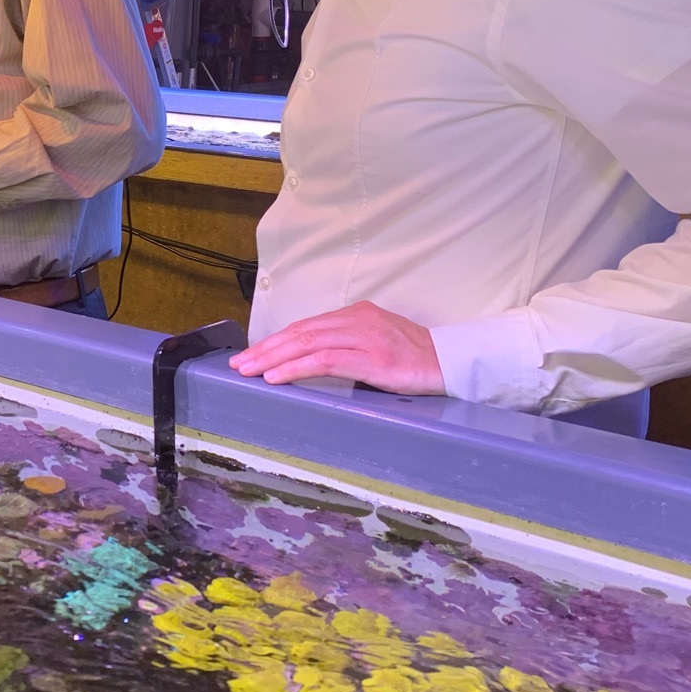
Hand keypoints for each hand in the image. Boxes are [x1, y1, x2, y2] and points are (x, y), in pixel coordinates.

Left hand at [228, 300, 444, 394]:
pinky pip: (325, 361)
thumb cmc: (414, 358)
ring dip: (273, 359)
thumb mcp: (376, 343)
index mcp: (355, 315)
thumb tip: (310, 361)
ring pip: (306, 343)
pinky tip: (277, 377)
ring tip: (249, 371)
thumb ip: (346, 346)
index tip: (252, 354)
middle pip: (299, 332)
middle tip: (239, 364)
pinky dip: (297, 368)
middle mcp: (356, 320)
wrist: (451, 362)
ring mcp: (364, 337)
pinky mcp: (372, 358)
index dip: (275, 340)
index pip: (306, 326)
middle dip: (265, 349)